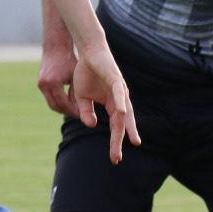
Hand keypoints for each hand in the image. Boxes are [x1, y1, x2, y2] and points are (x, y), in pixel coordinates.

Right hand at [36, 41, 76, 115]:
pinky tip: (68, 102)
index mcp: (54, 83)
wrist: (56, 47)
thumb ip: (76, 93)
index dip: (72, 111)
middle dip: (66, 112)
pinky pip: (49, 97)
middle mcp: (44, 85)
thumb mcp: (75, 76)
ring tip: (73, 110)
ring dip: (61, 108)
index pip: (63, 103)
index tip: (81, 114)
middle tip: (77, 115)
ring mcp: (41, 84)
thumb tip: (79, 110)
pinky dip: (58, 101)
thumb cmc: (69, 60)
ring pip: (51, 103)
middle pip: (55, 106)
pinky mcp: (40, 83)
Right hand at [72, 43, 139, 163]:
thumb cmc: (86, 73)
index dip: (115, 142)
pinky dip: (121, 102)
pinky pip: (118, 92)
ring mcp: (119, 89)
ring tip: (130, 140)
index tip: (115, 159)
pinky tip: (121, 112)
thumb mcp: (82, 97)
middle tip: (118, 158)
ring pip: (124, 110)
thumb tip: (91, 125)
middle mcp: (119, 99)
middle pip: (123, 123)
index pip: (116, 126)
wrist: (87, 52)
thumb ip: (86, 112)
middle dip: (121, 140)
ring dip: (126, 125)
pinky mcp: (115, 78)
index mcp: (112, 104)